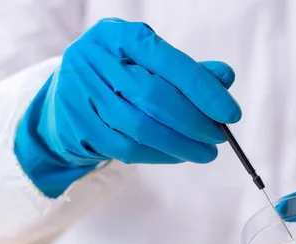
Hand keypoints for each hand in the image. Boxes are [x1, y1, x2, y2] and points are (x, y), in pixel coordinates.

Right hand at [15, 18, 240, 196]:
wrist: (65, 97)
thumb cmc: (117, 76)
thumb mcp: (148, 62)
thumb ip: (186, 70)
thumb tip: (225, 77)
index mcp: (117, 35)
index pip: (168, 61)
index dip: (203, 89)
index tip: (230, 113)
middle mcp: (94, 60)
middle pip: (154, 96)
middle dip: (194, 122)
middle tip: (218, 138)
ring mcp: (81, 94)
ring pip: (140, 127)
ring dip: (180, 145)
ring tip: (204, 152)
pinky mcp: (78, 126)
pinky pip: (126, 148)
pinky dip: (159, 155)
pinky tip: (177, 155)